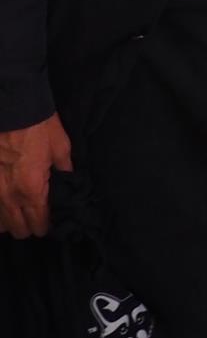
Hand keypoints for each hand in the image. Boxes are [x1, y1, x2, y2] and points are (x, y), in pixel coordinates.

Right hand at [0, 113, 71, 237]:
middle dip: (30, 226)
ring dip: (11, 220)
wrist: (12, 107)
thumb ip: (65, 169)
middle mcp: (8, 197)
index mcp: (32, 190)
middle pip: (18, 230)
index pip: (39, 225)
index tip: (52, 218)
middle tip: (37, 213)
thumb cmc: (39, 125)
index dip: (47, 225)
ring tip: (20, 208)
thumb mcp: (60, 146)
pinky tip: (6, 201)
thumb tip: (69, 182)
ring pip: (0, 224)